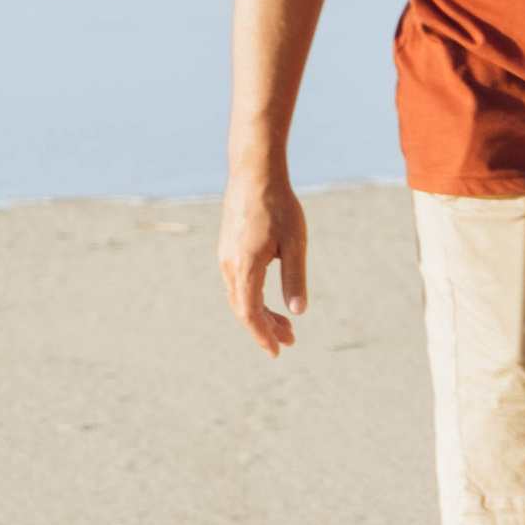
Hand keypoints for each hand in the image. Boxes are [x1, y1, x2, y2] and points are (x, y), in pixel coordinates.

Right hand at [219, 164, 308, 355]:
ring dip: (259, 313)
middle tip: (289, 341)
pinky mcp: (228, 248)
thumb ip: (295, 278)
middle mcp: (229, 265)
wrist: (254, 172)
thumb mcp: (294, 243)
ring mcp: (225, 256)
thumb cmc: (279, 205)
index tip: (278, 352)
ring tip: (285, 323)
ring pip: (239, 296)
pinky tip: (268, 299)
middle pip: (243, 309)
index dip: (263, 335)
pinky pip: (236, 283)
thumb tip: (298, 312)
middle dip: (265, 329)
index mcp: (245, 267)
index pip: (250, 314)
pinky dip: (252, 297)